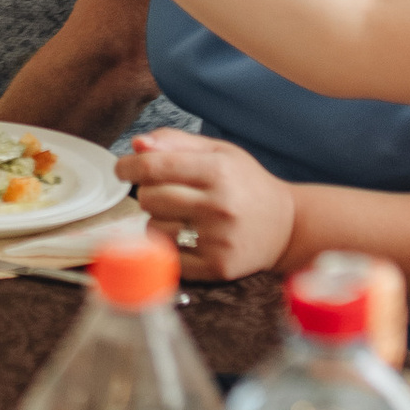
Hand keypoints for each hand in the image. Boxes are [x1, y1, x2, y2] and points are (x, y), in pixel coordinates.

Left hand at [113, 131, 296, 281]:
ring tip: (182, 216)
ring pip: (153, 228)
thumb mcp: (219, 152)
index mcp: (218, 171)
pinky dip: (167, 246)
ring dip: (158, 221)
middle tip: (166, 193)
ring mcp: (218, 239)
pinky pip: (167, 257)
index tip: (122, 169)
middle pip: (149, 198)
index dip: (129, 166)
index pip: (155, 166)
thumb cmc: (247, 185)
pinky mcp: (216, 267)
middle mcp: (218, 205)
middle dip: (149, 193)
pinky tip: (185, 236)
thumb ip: (176, 142)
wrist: (286, 227)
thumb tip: (137, 144)